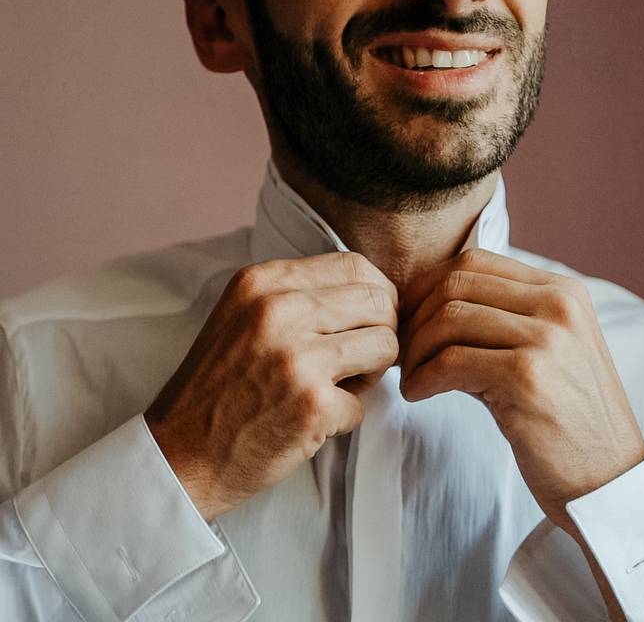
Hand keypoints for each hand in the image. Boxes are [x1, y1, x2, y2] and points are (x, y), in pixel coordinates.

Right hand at [144, 252, 398, 519]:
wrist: (180, 456)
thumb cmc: (219, 388)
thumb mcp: (244, 316)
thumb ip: (298, 294)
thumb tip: (373, 289)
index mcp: (263, 282)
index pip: (354, 265)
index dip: (375, 295)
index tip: (368, 321)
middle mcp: (280, 311)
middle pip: (379, 303)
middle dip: (381, 332)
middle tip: (357, 361)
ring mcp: (298, 358)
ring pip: (385, 346)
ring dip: (371, 373)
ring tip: (338, 387)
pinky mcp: (313, 405)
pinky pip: (365, 403)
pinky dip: (346, 417)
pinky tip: (313, 422)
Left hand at [399, 249, 643, 535]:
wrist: (610, 479)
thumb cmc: (569, 421)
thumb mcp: (547, 353)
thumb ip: (500, 323)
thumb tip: (425, 309)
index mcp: (564, 291)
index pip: (474, 262)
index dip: (428, 289)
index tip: (411, 323)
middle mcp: (559, 305)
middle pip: (457, 284)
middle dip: (416, 317)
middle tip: (404, 352)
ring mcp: (547, 339)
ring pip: (449, 319)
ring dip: (415, 351)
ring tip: (412, 378)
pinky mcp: (529, 377)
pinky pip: (451, 362)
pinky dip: (423, 378)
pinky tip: (419, 395)